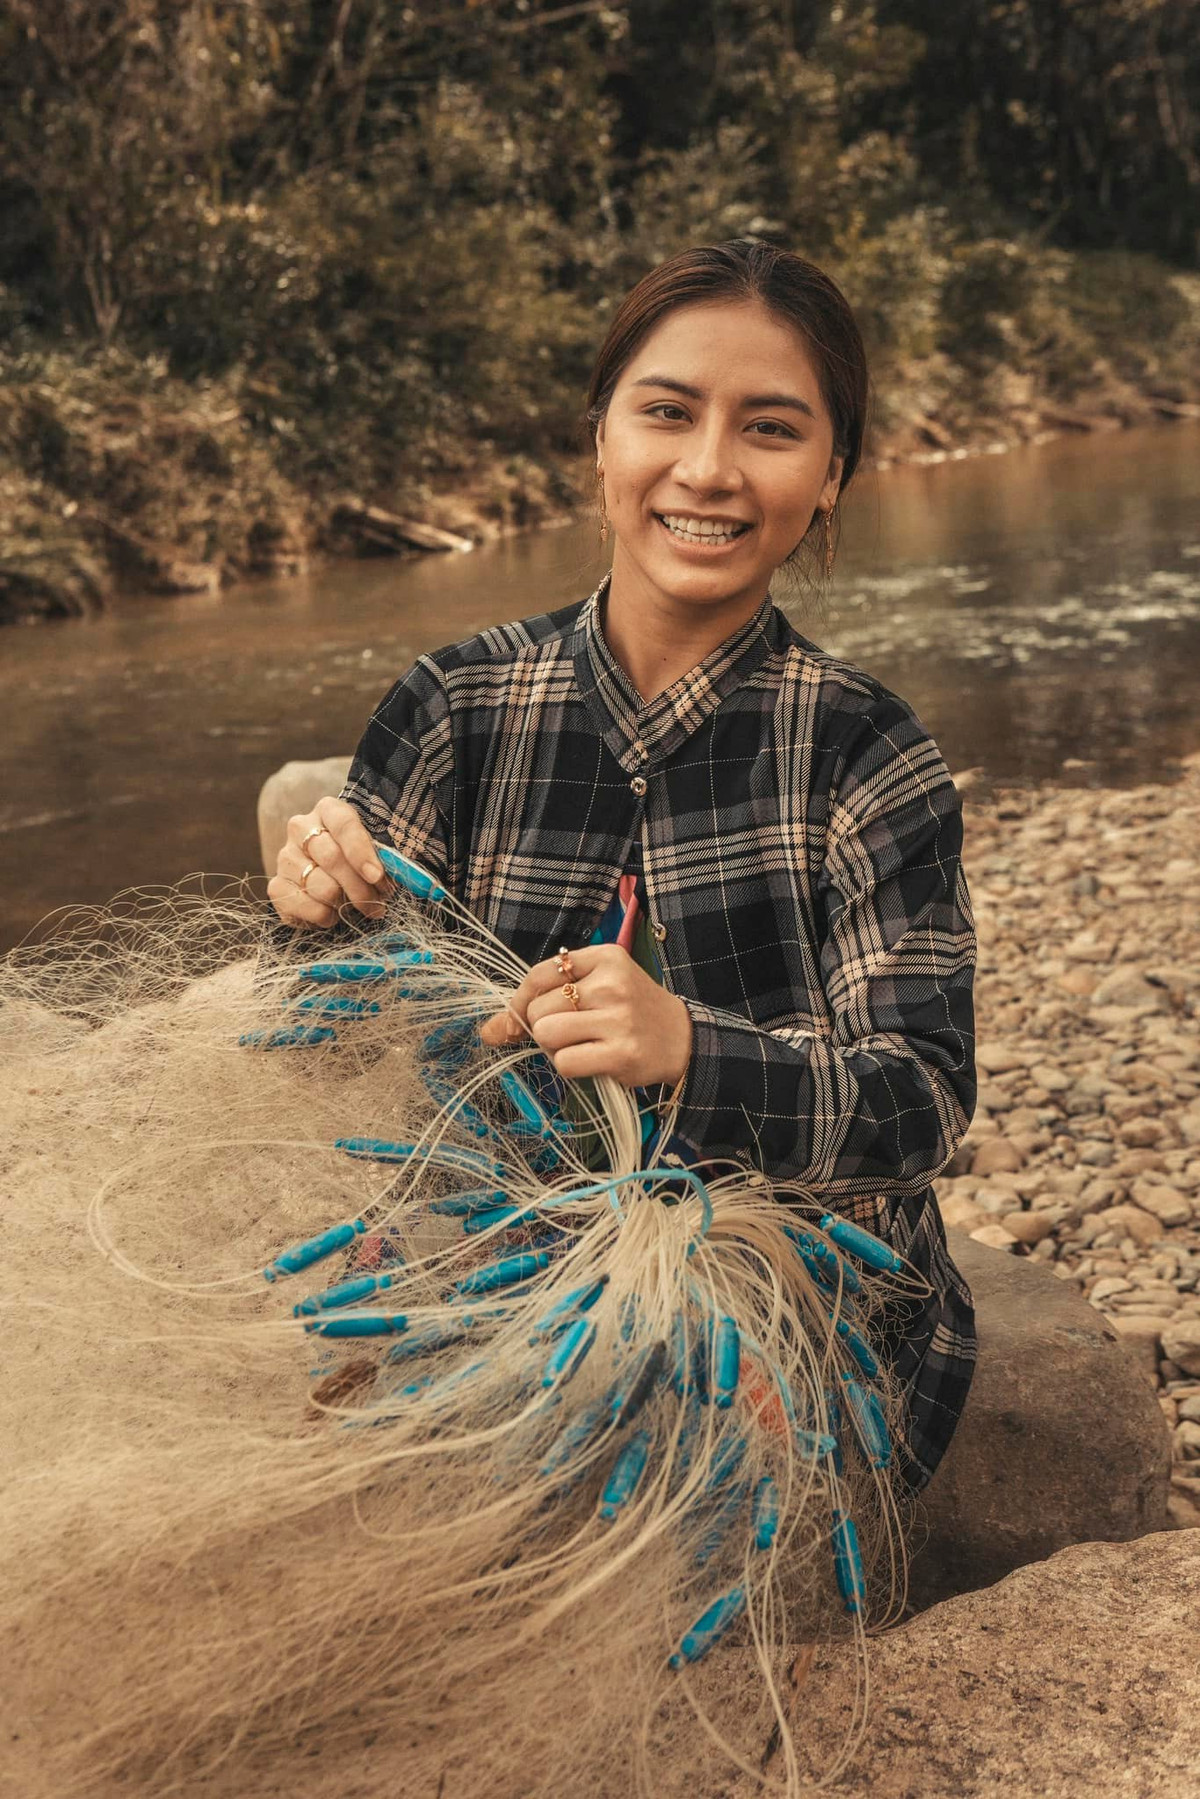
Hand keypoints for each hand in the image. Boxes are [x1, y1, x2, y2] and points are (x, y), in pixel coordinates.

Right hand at [267, 795, 386, 927]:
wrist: (332, 880)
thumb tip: (403, 878)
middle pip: (332, 858)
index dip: (361, 852)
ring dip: (346, 904)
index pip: (344, 825)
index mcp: (329, 810)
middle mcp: (301, 828)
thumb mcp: (377, 852)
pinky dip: (324, 916)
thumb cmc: (361, 862)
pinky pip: (303, 906)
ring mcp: (286, 857)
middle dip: (361, 887)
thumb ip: (388, 859)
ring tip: (358, 908)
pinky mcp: (276, 886)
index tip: (377, 877)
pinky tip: (333, 914)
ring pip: (321, 886)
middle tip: (379, 904)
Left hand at [479, 944, 692, 1088]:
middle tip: (573, 1033)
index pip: (538, 975)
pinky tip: (594, 1060)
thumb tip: (488, 1031)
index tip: (524, 1017)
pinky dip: (571, 1066)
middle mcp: (611, 984)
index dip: (521, 1000)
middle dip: (545, 1028)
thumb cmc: (629, 1011)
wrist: (682, 1039)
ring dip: (556, 1048)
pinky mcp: (621, 1054)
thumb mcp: (596, 988)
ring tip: (583, 1046)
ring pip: (548, 1035)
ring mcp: (618, 1019)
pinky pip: (565, 1063)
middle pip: (539, 1009)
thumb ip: (544, 1000)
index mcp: (605, 957)